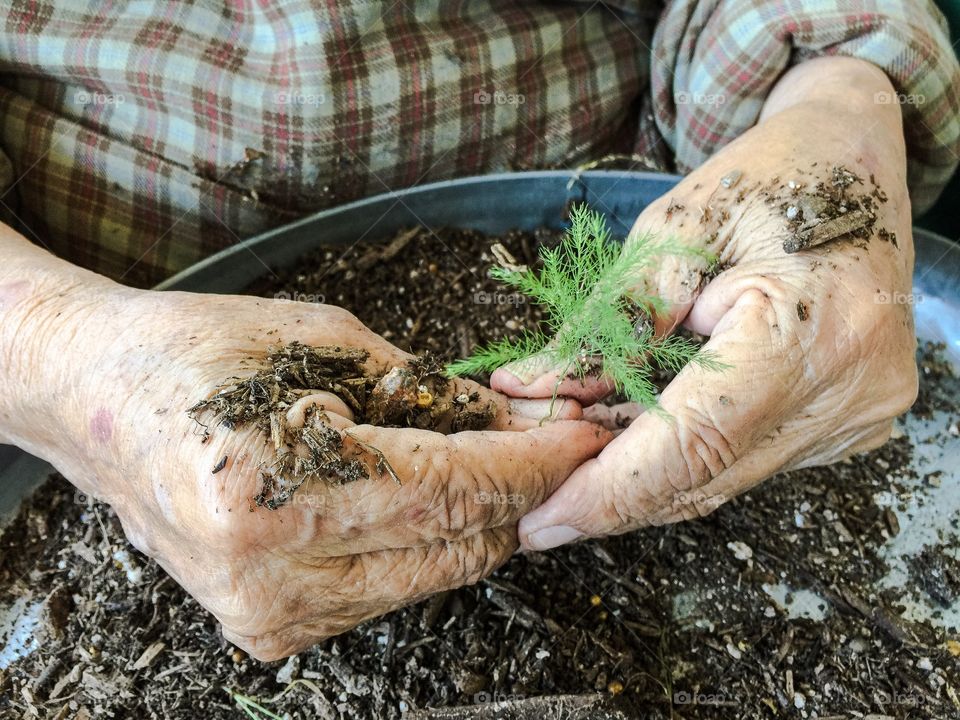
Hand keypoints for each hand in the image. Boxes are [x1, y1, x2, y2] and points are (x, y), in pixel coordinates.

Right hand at [0, 251, 608, 659]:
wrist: (96, 401)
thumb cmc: (196, 352)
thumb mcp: (323, 344)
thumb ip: (428, 395)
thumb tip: (515, 425)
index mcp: (273, 491)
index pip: (450, 489)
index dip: (532, 462)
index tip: (584, 436)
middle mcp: (269, 575)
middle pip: (453, 546)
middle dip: (521, 494)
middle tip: (557, 444)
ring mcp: (267, 615)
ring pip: (431, 576)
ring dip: (481, 519)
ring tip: (502, 462)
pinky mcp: (270, 628)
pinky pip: (389, 589)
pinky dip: (429, 544)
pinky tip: (439, 497)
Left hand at [492, 57, 917, 549]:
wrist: (860, 162)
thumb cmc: (769, 177)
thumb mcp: (674, 230)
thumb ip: (607, 322)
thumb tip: (529, 390)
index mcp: (811, 332)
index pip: (694, 444)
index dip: (609, 492)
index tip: (541, 521)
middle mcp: (848, 392)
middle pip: (706, 478)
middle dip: (611, 494)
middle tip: (539, 500)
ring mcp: (857, 416)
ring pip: (723, 479)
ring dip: (643, 476)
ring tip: (576, 452)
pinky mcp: (851, 423)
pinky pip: (748, 460)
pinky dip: (686, 455)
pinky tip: (637, 433)